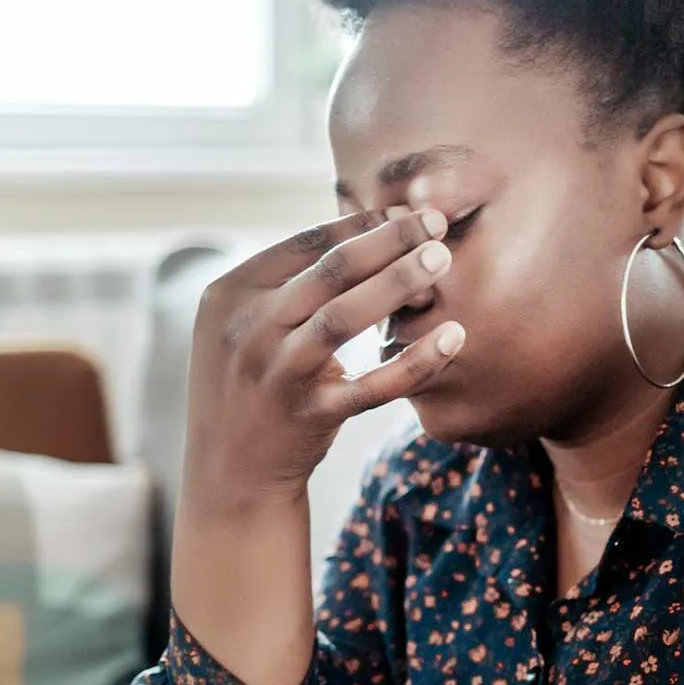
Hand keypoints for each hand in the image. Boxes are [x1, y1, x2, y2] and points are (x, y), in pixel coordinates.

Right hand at [181, 207, 463, 517]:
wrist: (230, 473)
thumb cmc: (254, 385)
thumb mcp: (247, 325)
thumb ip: (289, 282)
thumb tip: (364, 228)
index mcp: (230, 293)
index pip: (305, 244)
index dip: (360, 224)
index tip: (404, 212)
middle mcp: (247, 329)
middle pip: (329, 271)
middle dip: (387, 241)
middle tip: (435, 222)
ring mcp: (277, 373)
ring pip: (344, 317)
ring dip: (398, 283)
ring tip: (441, 258)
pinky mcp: (310, 415)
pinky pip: (372, 385)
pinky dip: (416, 361)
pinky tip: (453, 337)